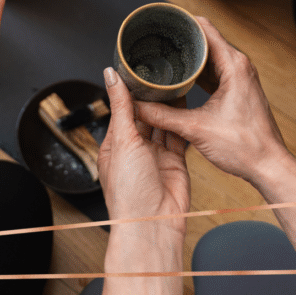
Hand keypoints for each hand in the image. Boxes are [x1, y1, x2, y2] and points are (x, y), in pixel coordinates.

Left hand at [98, 67, 189, 233]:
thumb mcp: (122, 140)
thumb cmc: (128, 192)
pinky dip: (181, 123)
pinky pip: (178, 137)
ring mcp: (155, 156)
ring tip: (175, 85)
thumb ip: (121, 106)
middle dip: (151, 98)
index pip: (122, 109)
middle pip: (144, 116)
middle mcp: (134, 149)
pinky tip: (185, 106)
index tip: (139, 70)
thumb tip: (110, 75)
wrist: (153, 224)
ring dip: (167, 108)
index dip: (130, 91)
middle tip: (161, 74)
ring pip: (162, 124)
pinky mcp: (174, 162)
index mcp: (114, 144)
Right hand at [133, 17, 287, 184]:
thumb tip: (135, 106)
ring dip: (191, 55)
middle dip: (182, 38)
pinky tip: (183, 77)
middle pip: (206, 39)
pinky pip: (216, 70)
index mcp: (233, 65)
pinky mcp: (239, 89)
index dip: (182, 20)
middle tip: (156, 38)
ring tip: (165, 54)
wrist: (269, 167)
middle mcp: (239, 66)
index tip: (162, 19)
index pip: (205, 28)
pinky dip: (199, 70)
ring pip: (211, 56)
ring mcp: (240, 77)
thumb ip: (162, 116)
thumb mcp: (195, 128)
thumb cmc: (244, 147)